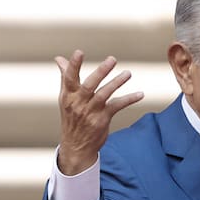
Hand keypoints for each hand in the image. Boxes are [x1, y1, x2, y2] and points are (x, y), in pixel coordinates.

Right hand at [55, 50, 143, 175]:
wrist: (76, 147)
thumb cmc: (71, 118)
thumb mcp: (65, 98)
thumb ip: (65, 77)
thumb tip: (59, 59)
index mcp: (68, 96)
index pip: (69, 78)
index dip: (73, 65)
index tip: (79, 52)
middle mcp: (78, 103)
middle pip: (89, 85)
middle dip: (101, 72)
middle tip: (112, 59)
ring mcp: (90, 112)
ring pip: (104, 94)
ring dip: (117, 83)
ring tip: (128, 73)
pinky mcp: (102, 120)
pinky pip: (117, 106)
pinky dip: (129, 99)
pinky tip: (140, 94)